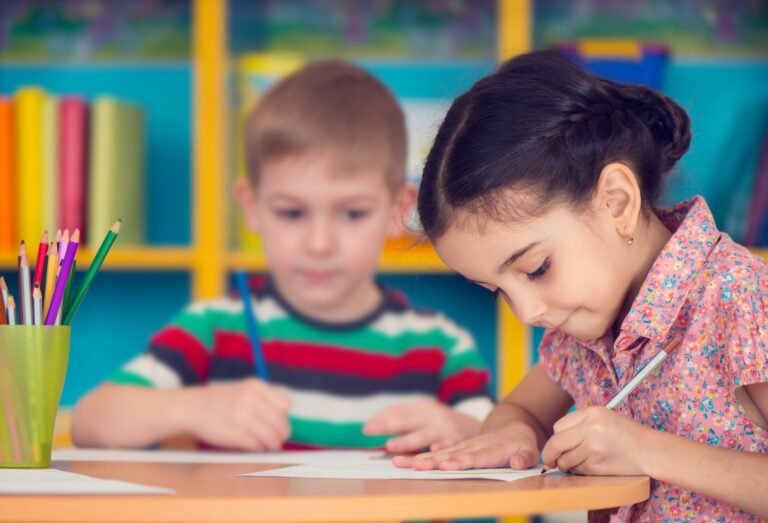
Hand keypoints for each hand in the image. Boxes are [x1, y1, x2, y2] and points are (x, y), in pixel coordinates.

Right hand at [185, 378, 290, 450]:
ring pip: (272, 437)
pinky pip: (257, 446)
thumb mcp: (244, 390)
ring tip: (267, 446)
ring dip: (272, 444)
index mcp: (256, 386)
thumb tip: (284, 421)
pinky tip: (253, 446)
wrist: (192, 407)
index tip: (277, 422)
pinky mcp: (236, 434)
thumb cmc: (220, 401)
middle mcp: (252, 400)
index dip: (283, 416)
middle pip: (281, 423)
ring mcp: (244, 417)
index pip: (286, 405)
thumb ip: (264, 400)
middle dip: (281, 434)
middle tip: (276, 440)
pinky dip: (258, 449)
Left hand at [363, 399, 479, 454]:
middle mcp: (431, 415)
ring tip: (391, 445)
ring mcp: (443, 428)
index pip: (398, 412)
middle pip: (408, 420)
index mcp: (421, 407)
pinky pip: (447, 445)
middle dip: (390, 426)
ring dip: (407, 441)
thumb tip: (369, 426)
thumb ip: (398, 419)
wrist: (471, 426)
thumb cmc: (437, 422)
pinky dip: (441, 447)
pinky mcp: (456, 441)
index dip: (382, 420)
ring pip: (423, 435)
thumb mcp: (420, 415)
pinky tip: (433, 449)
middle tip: (371, 431)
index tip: (365, 429)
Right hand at [391, 422, 538, 470]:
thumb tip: (517, 462)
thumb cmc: (521, 443)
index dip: (460, 461)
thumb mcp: (529, 450)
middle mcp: (472, 446)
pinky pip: (434, 452)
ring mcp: (462, 446)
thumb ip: (525, 457)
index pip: (474, 456)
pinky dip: (419, 455)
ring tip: (398, 461)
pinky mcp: (455, 448)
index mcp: (491, 448)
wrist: (511, 427)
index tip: (446, 465)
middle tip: (415, 465)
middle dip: (431, 460)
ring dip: (418, 457)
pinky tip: (403, 460)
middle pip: (449, 454)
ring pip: (437, 452)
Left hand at [541, 406, 656, 475]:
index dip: (555, 438)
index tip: (556, 445)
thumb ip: (580, 424)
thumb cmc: (627, 434)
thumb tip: (556, 438)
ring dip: (565, 465)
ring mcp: (593, 448)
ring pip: (565, 460)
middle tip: (550, 461)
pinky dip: (578, 471)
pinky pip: (577, 470)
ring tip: (576, 462)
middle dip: (549, 455)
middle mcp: (590, 429)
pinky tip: (590, 466)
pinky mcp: (597, 465)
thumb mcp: (604, 417)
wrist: (649, 451)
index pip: (558, 426)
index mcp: (591, 413)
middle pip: (556, 443)